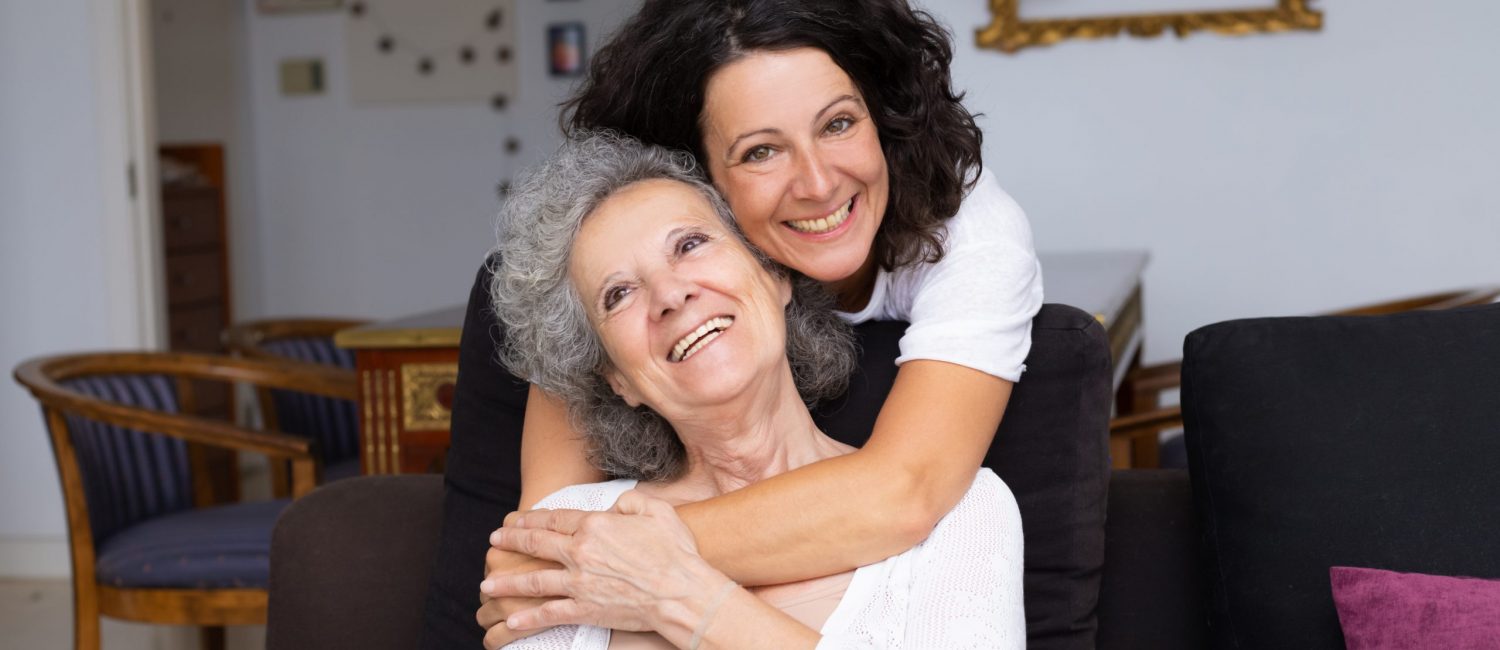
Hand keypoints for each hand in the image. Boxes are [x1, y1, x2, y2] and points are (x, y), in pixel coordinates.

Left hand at [485, 490, 726, 636]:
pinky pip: (549, 613)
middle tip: (494, 542)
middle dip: (511, 541)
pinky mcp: (585, 609)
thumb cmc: (675, 552)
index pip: (555, 518)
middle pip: (536, 543)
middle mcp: (581, 552)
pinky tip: (511, 621)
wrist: (681, 593)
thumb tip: (615, 506)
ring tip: (487, 584)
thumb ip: (631, 501)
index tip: (515, 519)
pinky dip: (528, 619)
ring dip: (507, 583)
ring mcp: (580, 583)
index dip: (532, 518)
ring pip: (534, 581)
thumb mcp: (657, 511)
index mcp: (596, 525)